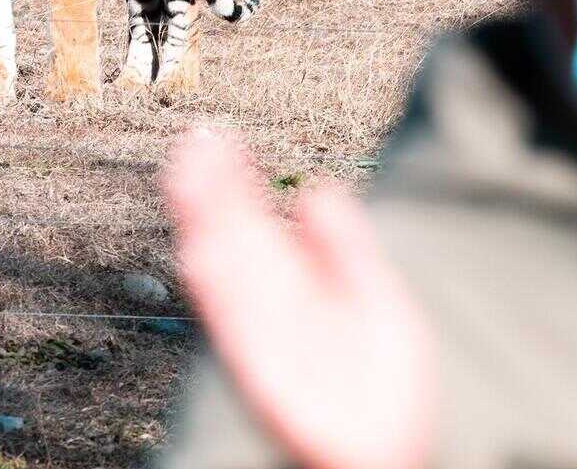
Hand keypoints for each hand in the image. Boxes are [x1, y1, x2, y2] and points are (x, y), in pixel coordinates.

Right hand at [163, 128, 435, 468]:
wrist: (389, 451)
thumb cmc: (379, 381)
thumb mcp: (374, 298)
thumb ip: (346, 247)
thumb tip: (317, 189)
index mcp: (294, 285)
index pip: (255, 221)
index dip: (235, 181)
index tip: (216, 139)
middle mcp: (271, 307)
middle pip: (234, 238)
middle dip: (213, 192)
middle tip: (195, 141)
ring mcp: (266, 339)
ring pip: (227, 273)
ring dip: (206, 227)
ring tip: (187, 177)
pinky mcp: (266, 374)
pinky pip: (238, 328)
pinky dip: (218, 292)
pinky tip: (198, 252)